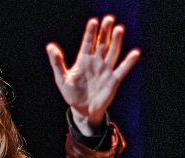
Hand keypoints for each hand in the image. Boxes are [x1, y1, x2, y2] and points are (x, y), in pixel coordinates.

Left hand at [46, 15, 140, 134]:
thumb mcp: (61, 78)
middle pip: (102, 43)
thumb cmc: (72, 93)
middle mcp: (96, 62)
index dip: (91, 32)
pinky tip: (135, 53)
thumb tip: (50, 46)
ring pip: (112, 52)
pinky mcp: (113, 80)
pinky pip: (122, 69)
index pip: (88, 42)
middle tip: (109, 19)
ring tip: (119, 29)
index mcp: (84, 60)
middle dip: (105, 31)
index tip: (93, 21)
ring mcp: (106, 70)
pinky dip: (129, 62)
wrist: (82, 110)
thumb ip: (57, 62)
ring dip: (116, 41)